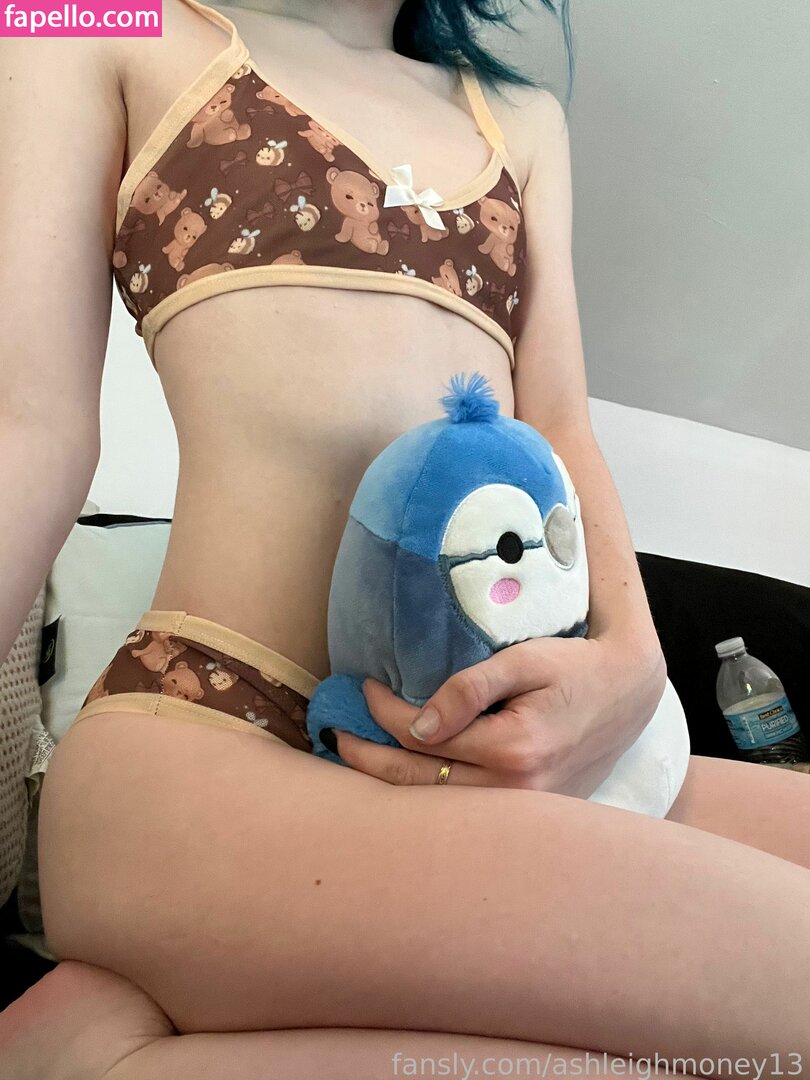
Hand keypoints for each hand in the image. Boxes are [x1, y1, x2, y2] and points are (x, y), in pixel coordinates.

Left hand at [333, 634, 666, 796]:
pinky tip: (401, 779)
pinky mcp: (527, 814)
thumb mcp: (524, 661)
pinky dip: (425, 796)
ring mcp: (522, 812)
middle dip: (368, 758)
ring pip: (435, 806)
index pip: (422, 736)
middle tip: (334, 735)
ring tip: (353, 761)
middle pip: (419, 783)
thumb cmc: (576, 668)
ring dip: (389, 784)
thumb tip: (415, 723)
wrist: (629, 694)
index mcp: (513, 750)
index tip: (364, 686)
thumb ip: (470, 688)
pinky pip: (462, 810)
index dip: (383, 711)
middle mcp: (515, 793)